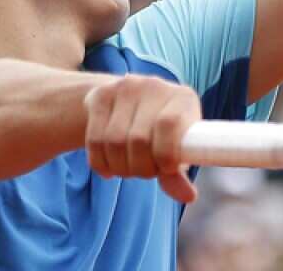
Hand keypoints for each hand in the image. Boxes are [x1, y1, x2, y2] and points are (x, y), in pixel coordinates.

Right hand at [83, 75, 202, 202]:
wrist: (128, 103)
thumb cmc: (161, 134)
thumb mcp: (174, 150)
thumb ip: (177, 173)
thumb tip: (188, 196)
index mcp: (183, 97)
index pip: (170, 124)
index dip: (165, 154)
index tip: (164, 170)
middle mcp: (154, 86)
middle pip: (138, 139)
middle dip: (141, 168)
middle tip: (145, 173)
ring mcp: (125, 87)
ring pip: (114, 141)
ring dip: (121, 167)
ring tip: (128, 169)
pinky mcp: (100, 94)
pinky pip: (94, 139)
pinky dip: (101, 163)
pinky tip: (110, 167)